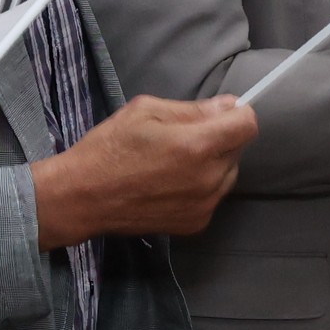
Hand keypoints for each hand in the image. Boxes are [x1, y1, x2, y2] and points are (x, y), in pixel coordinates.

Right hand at [31, 96, 256, 244]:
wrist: (81, 198)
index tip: (219, 113)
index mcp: (197, 145)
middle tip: (183, 138)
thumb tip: (227, 106)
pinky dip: (200, 188)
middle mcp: (208, 178)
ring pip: (228, 174)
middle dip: (220, 138)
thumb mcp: (144, 112)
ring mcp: (204, 205)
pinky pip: (212, 197)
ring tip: (174, 163)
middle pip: (238, 149)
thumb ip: (191, 109)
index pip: (248, 124)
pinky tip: (169, 184)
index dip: (236, 114)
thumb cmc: (107, 149)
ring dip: (212, 164)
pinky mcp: (195, 223)